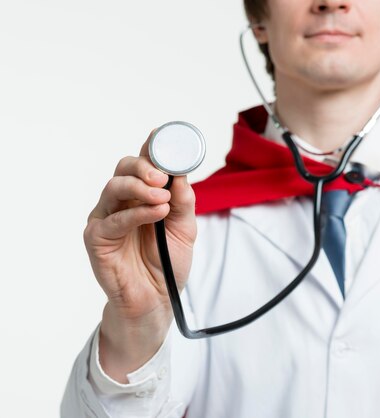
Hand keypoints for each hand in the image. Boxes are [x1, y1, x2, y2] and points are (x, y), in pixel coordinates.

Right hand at [84, 131, 196, 380]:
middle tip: (162, 176)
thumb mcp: (184, 230)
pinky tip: (157, 212)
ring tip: (161, 196)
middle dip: (143, 166)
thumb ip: (183, 203)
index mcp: (142, 196)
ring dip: (138, 187)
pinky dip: (136, 213)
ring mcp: (106, 218)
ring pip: (114, 188)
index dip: (151, 149)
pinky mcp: (97, 238)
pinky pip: (114, 220)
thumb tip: (182, 177)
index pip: (144, 164)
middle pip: (124, 168)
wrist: (155, 300)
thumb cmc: (166, 263)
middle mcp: (121, 202)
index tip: (160, 136)